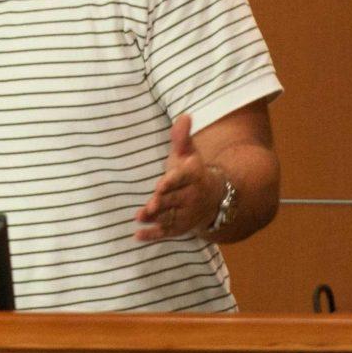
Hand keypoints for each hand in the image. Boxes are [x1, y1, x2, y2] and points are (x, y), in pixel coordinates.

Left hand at [134, 114, 223, 240]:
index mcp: (193, 177)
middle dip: (163, 202)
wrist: (213, 199)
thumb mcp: (189, 154)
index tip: (161, 184)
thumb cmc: (193, 173)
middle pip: (174, 200)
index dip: (172, 181)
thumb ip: (182, 138)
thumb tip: (185, 116)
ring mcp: (186, 214)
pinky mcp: (179, 228)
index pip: (182, 179)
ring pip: (170, 217)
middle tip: (150, 204)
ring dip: (156, 219)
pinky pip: (166, 233)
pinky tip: (138, 236)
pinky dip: (152, 236)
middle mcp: (191, 197)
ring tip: (140, 217)